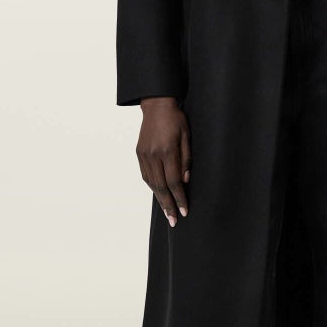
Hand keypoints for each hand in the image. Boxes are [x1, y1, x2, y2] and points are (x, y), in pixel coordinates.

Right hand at [137, 97, 191, 226]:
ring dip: (160, 199)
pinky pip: (146, 175)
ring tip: (167, 212)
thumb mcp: (187, 136)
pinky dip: (153, 187)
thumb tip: (185, 181)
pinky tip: (159, 194)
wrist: (156, 105)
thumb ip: (186, 159)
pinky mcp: (139, 153)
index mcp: (167, 150)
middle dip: (168, 205)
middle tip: (174, 221)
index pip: (174, 181)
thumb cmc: (176, 119)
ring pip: (151, 183)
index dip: (179, 198)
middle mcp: (153, 155)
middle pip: (161, 187)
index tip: (185, 211)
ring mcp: (144, 155)